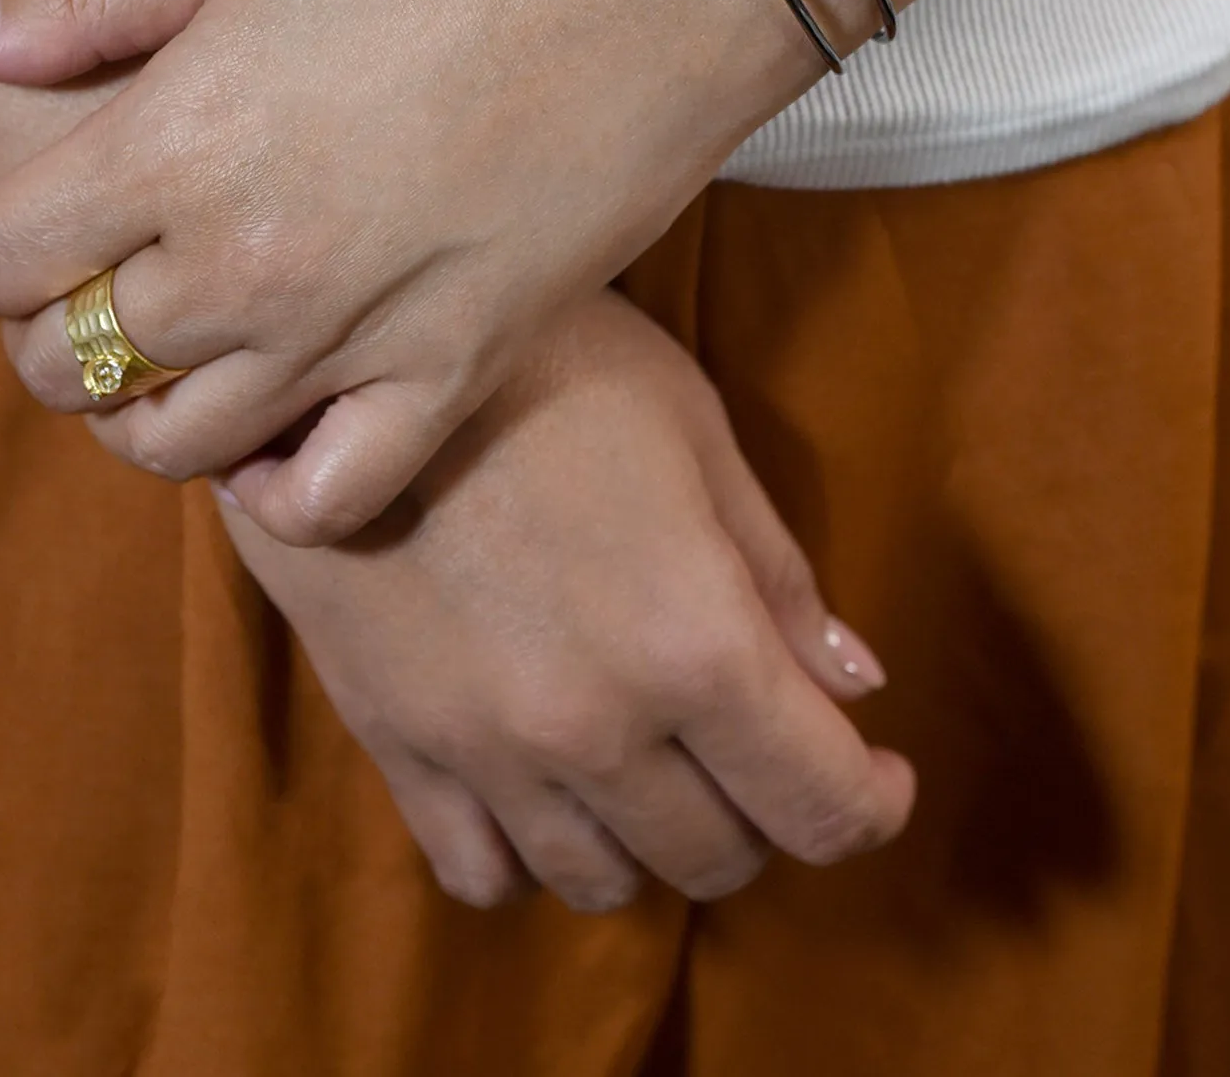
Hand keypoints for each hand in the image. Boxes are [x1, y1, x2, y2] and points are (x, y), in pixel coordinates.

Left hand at [0, 0, 819, 543]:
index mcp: (176, 143)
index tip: (26, 218)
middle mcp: (246, 264)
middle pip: (67, 367)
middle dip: (55, 325)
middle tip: (111, 268)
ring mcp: (354, 333)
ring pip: (175, 446)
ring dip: (152, 405)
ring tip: (194, 337)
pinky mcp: (457, 370)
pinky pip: (328, 496)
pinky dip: (282, 485)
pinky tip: (290, 417)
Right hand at [219, 289, 914, 911]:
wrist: (351, 346)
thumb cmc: (551, 358)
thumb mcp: (693, 430)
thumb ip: (777, 573)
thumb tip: (856, 683)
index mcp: (693, 641)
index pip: (819, 802)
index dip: (870, 806)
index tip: (879, 775)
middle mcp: (596, 726)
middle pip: (718, 857)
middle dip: (769, 813)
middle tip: (763, 742)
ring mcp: (487, 751)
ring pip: (604, 883)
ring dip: (657, 840)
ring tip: (662, 763)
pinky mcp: (397, 747)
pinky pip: (482, 875)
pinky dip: (536, 855)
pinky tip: (552, 784)